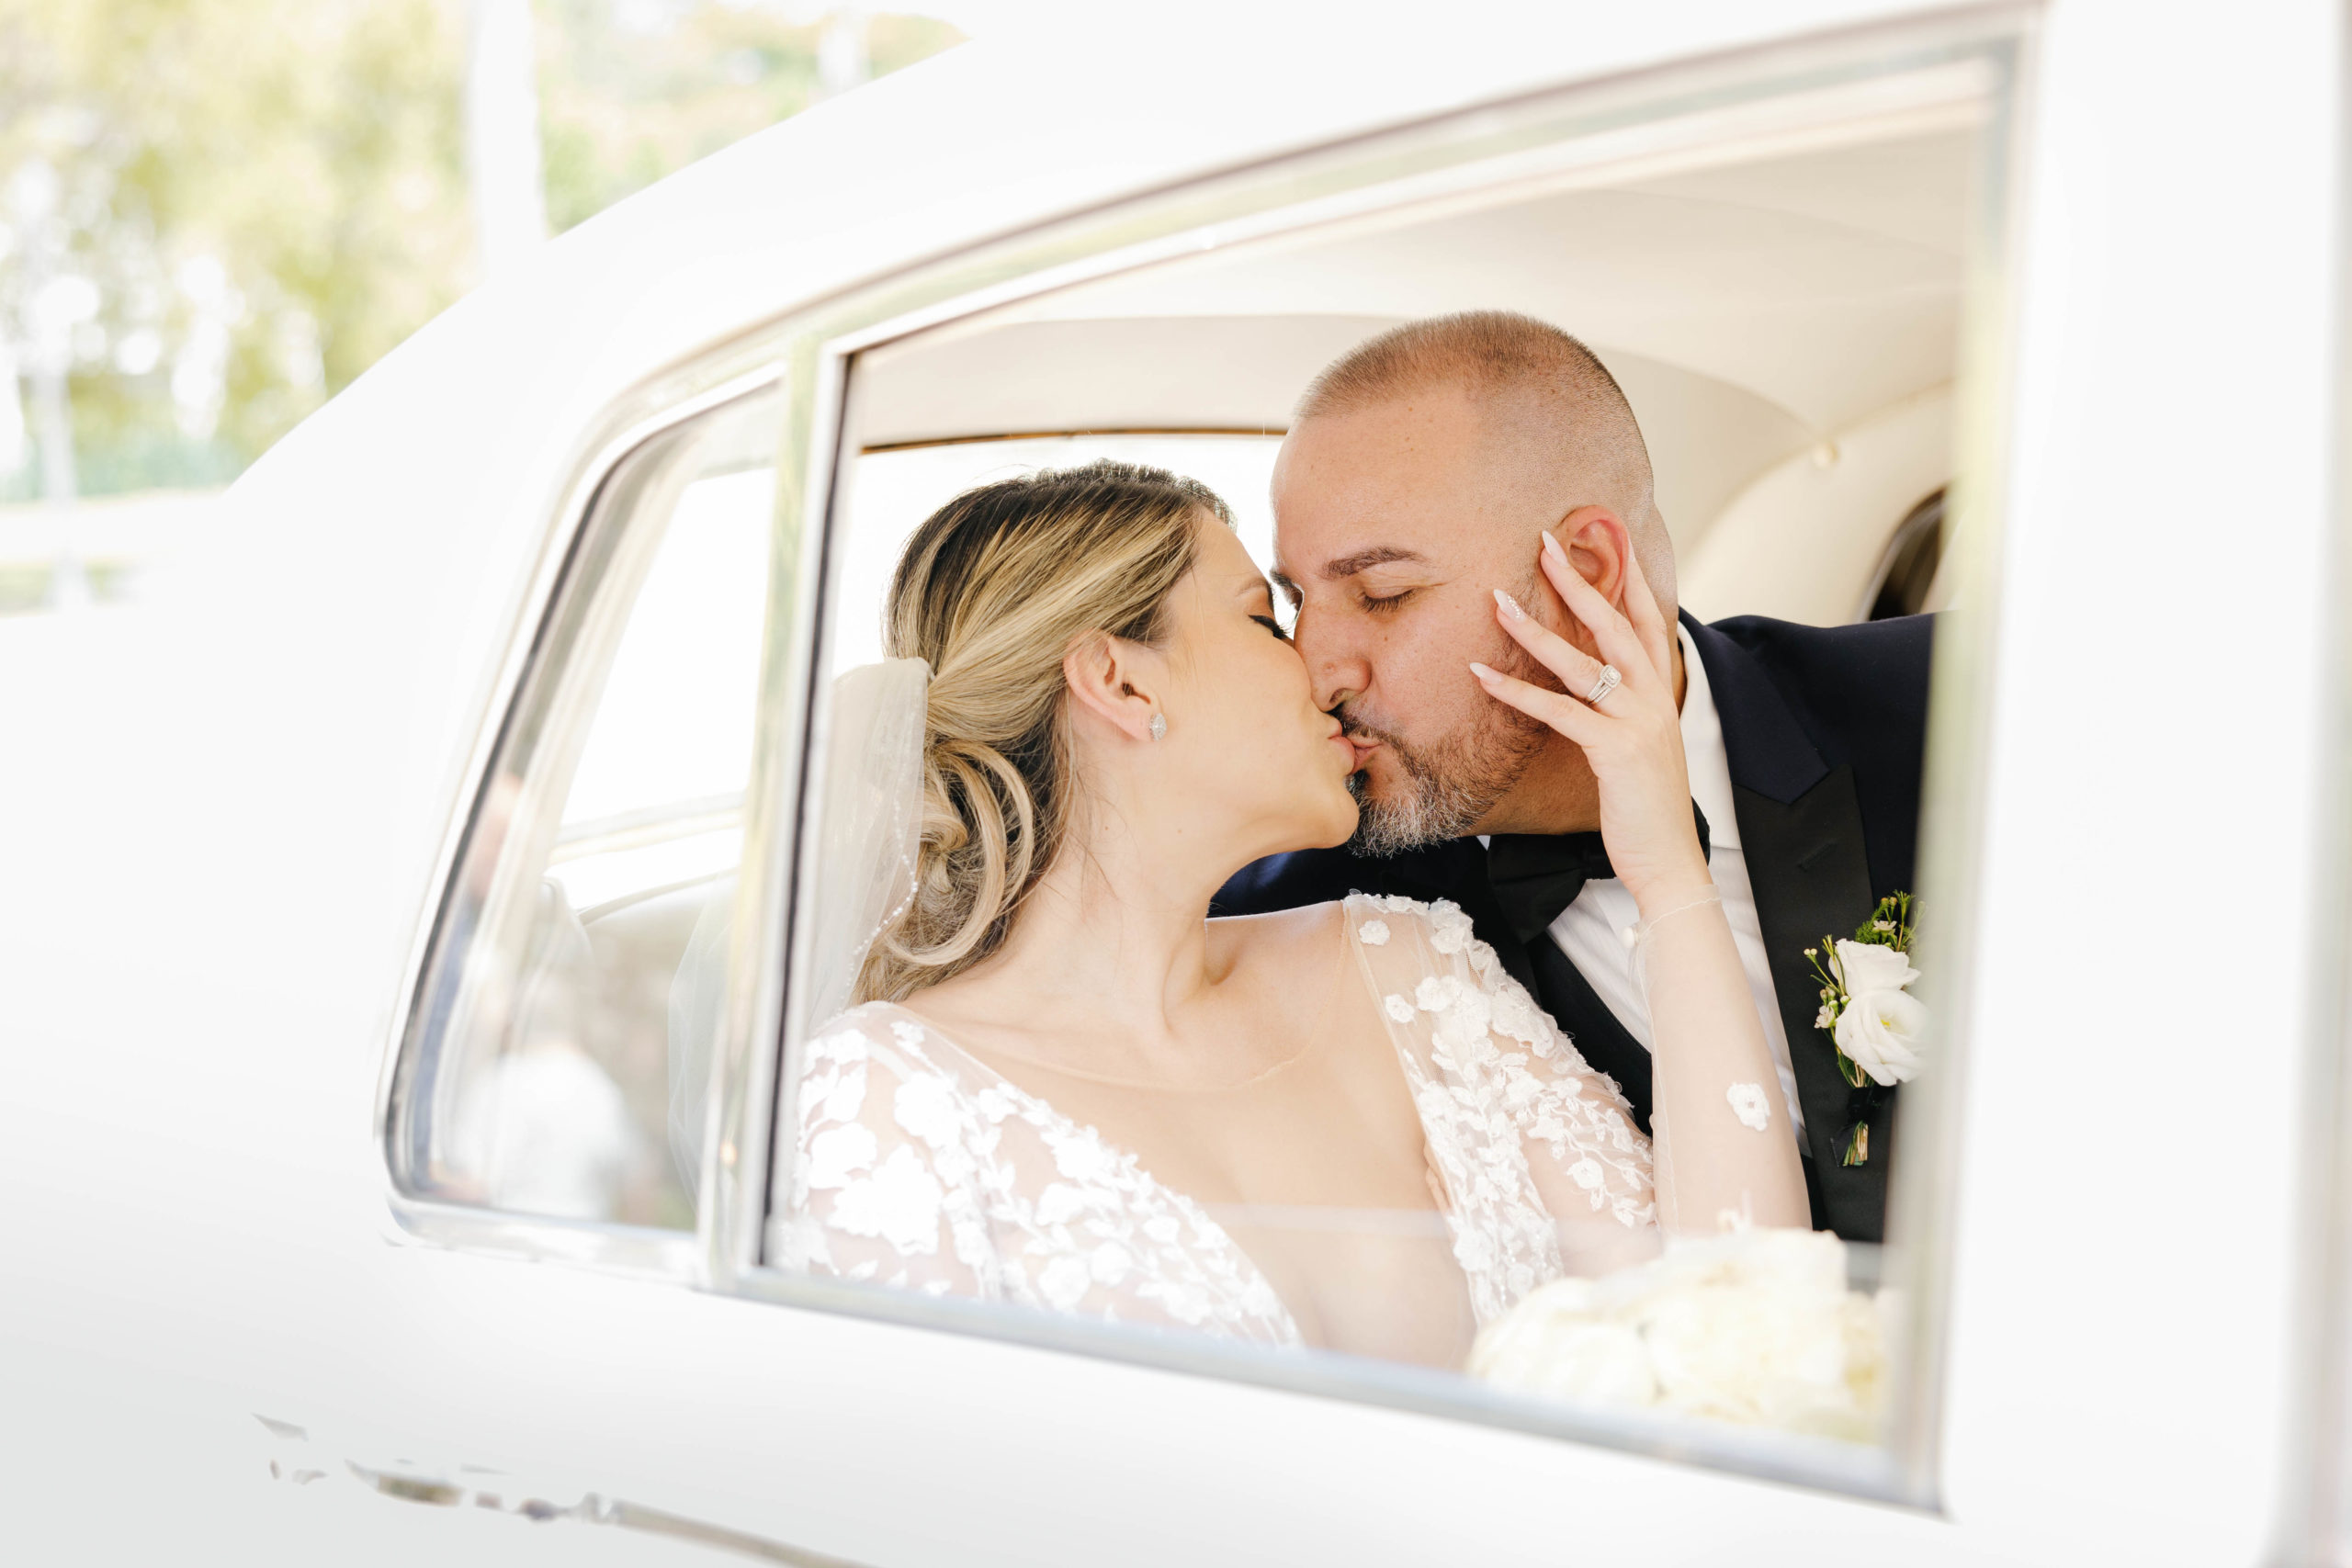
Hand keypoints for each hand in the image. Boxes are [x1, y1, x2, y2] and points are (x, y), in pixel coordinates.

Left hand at [1471, 532, 1709, 912]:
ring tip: (1498, 600)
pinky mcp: (1614, 749)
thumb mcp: (1641, 748)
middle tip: (1545, 543)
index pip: (1650, 621)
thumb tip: (1595, 691)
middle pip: (1615, 625)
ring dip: (1536, 628)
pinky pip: (1559, 710)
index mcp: (1662, 694)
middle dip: (1579, 581)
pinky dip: (1517, 690)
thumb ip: (1622, 713)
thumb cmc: (1646, 808)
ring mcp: (1637, 721)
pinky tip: (1483, 673)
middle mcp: (1654, 698)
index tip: (1611, 536)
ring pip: (1582, 661)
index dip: (1631, 578)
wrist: (1670, 860)